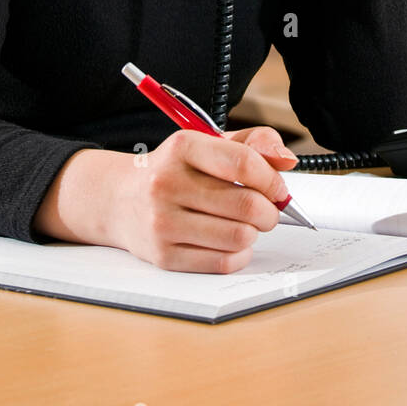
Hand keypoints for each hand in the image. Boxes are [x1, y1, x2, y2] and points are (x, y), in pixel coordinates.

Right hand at [111, 126, 298, 272]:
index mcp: (183, 147)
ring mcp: (163, 223)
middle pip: (246, 205)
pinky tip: (231, 242)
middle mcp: (167, 184)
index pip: (243, 163)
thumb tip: (287, 160)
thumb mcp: (209, 143)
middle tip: (267, 210)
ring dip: (254, 233)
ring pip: (239, 237)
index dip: (272, 179)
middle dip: (269, 211)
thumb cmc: (175, 170)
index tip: (278, 187)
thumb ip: (254, 143)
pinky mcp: (163, 256)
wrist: (119, 199)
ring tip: (246, 224)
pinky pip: (223, 262)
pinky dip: (239, 254)